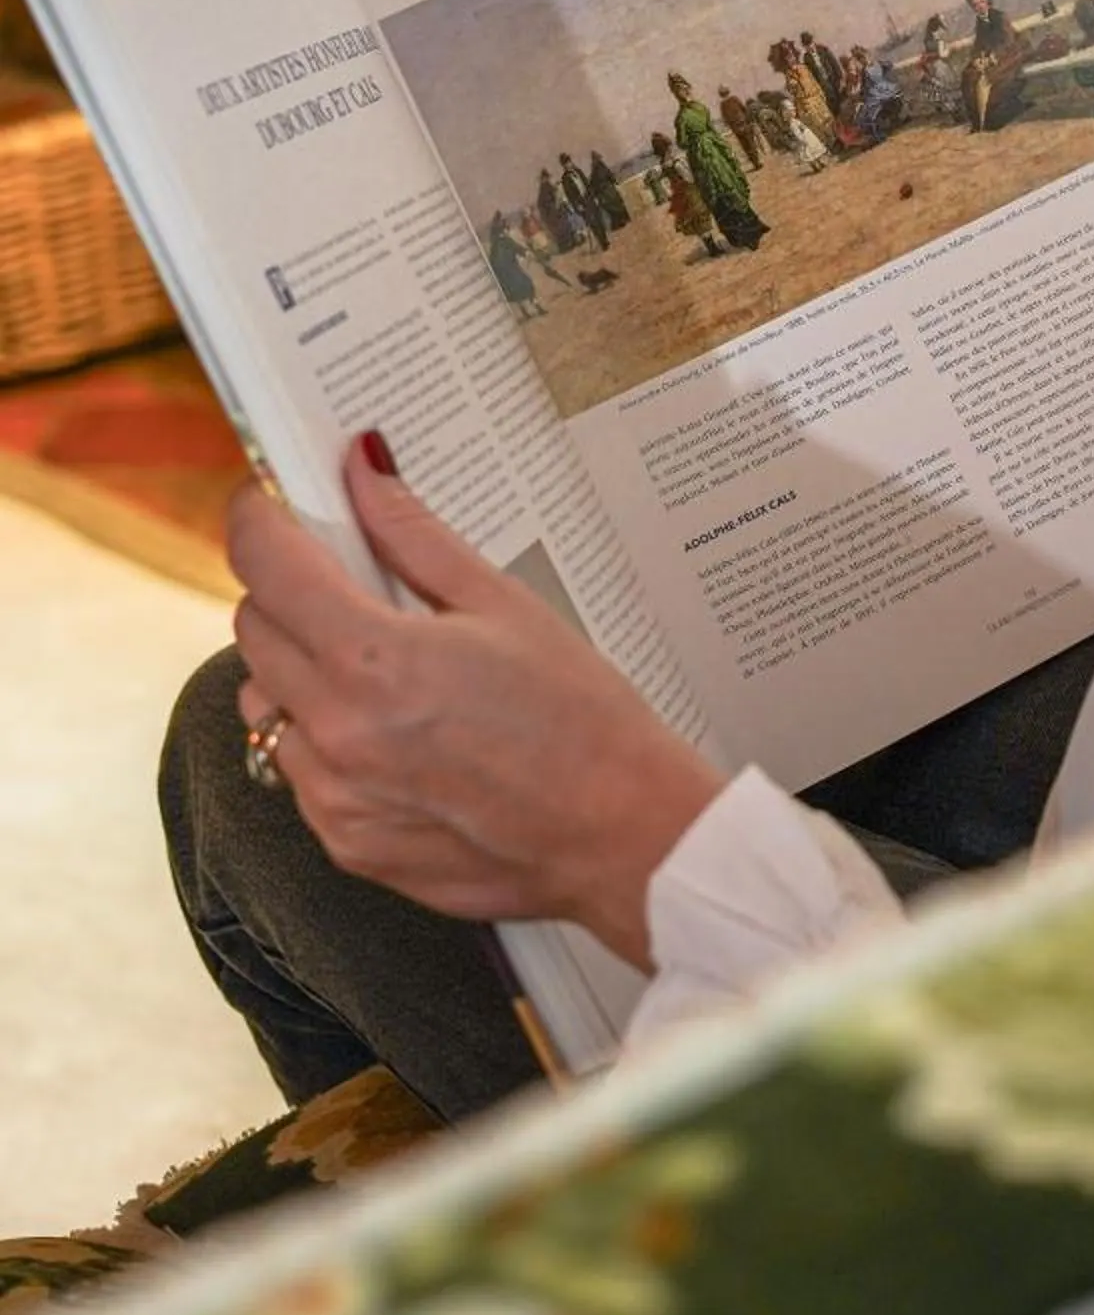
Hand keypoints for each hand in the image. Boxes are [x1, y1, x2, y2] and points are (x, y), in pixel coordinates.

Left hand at [230, 435, 723, 967]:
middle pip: (252, 628)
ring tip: (376, 666)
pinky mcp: (345, 842)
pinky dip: (324, 737)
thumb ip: (415, 535)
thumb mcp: (504, 605)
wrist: (619, 836)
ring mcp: (334, 796)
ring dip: (296, 669)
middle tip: (348, 581)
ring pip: (262, 704)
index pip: (265, 564)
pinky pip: (296, 769)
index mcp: (375, 659)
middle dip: (286, 590)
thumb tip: (363, 472)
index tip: (271, 505)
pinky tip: (393, 731)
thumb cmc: (580, 719)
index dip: (258, 519)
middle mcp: (337, 731)